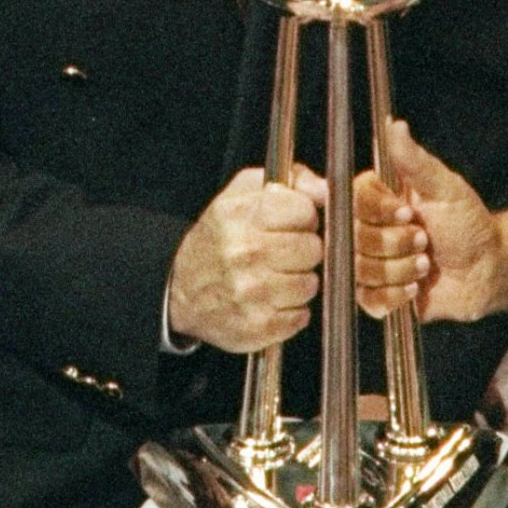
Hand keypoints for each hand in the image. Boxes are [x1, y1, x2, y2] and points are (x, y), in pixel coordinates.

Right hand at [167, 168, 323, 351]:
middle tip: (284, 252)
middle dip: (303, 249)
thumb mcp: (243, 193)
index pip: (304, 211)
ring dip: (299, 281)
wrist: (181, 289)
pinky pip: (301, 316)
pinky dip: (292, 310)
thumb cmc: (219, 238)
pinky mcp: (257, 326)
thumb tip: (325, 190)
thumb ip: (292, 181)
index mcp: (240, 215)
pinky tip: (272, 300)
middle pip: (312, 249)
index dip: (303, 217)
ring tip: (276, 276)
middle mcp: (244, 253)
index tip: (291, 223)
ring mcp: (251, 293)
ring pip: (310, 284)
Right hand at [354, 119, 501, 322]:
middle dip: (396, 243)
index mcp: (380, 199)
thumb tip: (394, 124)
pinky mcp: (378, 294)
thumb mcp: (444, 187)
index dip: (380, 212)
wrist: (487, 269)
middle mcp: (370, 228)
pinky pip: (368, 299)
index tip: (408, 212)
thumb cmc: (469, 224)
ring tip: (426, 264)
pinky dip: (394, 295)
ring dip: (401, 269)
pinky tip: (415, 288)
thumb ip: (413, 160)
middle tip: (425, 240)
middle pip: (355, 237)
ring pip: (362, 269)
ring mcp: (372, 262)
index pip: (353, 200)